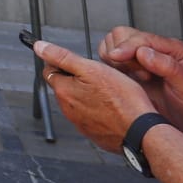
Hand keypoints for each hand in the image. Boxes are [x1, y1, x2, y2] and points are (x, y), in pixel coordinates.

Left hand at [32, 38, 157, 154]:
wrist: (142, 132)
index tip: (76, 62)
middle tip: (98, 76)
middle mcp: (68, 110)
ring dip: (87, 95)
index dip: (62, 62)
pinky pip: (91, 117)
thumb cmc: (122, 100)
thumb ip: (63, 57)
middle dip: (76, 79)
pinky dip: (98, 110)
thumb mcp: (92, 68)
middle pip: (64, 87)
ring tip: (108, 92)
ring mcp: (81, 124)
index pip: (50, 70)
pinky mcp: (95, 134)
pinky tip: (113, 107)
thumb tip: (40, 47)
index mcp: (64, 92)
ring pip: (78, 102)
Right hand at [96, 27, 182, 145]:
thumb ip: (168, 67)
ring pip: (114, 45)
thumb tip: (142, 52)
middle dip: (121, 53)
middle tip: (137, 75)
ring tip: (134, 79)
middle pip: (123, 35)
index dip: (126, 46)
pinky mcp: (132, 71)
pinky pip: (112, 61)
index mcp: (173, 49)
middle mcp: (156, 50)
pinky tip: (127, 82)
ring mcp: (143, 60)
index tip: (115, 57)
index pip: (141, 38)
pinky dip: (111, 68)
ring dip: (115, 60)